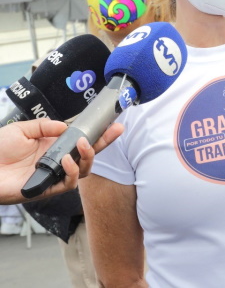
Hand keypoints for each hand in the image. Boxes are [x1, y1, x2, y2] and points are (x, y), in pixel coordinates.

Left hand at [0, 119, 123, 204]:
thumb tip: (64, 127)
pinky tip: (67, 160)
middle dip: (104, 143)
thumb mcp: (22, 129)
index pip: (81, 140)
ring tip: (83, 145)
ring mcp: (54, 176)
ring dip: (88, 157)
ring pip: (84, 171)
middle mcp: (58, 161)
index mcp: (54, 146)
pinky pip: (68, 184)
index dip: (99, 134)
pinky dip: (72, 172)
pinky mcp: (47, 189)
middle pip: (89, 155)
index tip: (114, 125)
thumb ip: (44, 126)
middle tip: (111, 132)